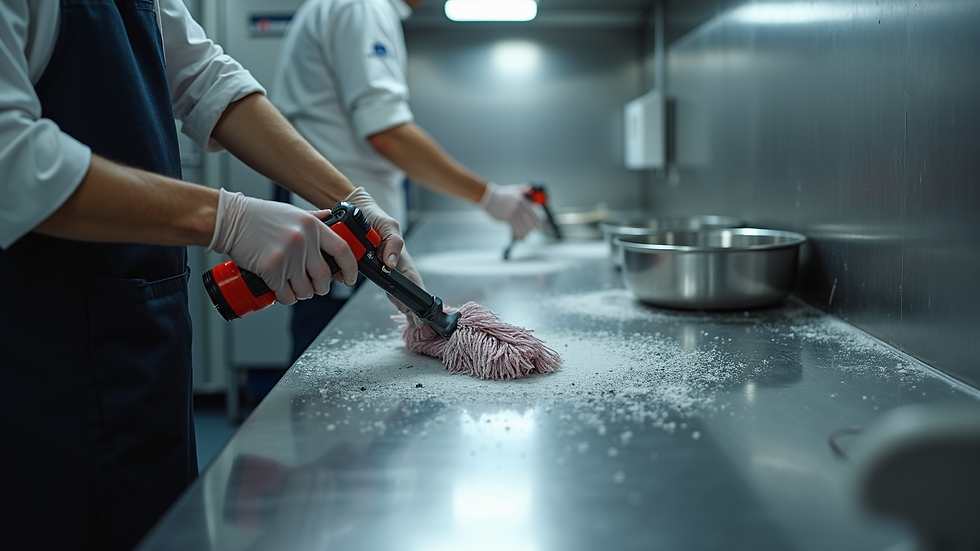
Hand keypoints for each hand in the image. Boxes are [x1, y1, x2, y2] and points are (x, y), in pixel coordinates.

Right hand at [207, 189, 357, 304]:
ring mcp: (287, 256)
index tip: (349, 278)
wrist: (231, 220)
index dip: (350, 268)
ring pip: (306, 289)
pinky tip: (281, 291)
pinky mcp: (271, 270)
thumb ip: (315, 218)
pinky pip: (286, 295)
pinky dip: (286, 298)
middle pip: (324, 276)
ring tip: (295, 287)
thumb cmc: (260, 216)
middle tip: (315, 285)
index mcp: (312, 225)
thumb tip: (333, 218)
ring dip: (303, 293)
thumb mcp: (293, 212)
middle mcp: (303, 240)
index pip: (343, 250)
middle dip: (321, 286)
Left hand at [343, 187, 423, 324]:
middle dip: (414, 307)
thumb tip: (391, 264)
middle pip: (407, 288)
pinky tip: (400, 306)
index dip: (417, 297)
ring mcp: (383, 266)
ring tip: (412, 319)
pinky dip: (392, 295)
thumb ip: (392, 242)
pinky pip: (381, 283)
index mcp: (399, 256)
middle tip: (420, 324)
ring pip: (395, 289)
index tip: (420, 314)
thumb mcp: (387, 225)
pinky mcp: (370, 267)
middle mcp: (393, 264)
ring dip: (404, 304)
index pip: (412, 280)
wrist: (353, 209)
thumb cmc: (373, 216)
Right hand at [479, 182, 542, 239]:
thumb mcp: (514, 190)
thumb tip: (530, 188)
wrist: (489, 198)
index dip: (537, 221)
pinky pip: (515, 228)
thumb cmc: (501, 195)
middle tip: (530, 233)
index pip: (532, 213)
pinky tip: (518, 238)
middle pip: (528, 221)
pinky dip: (517, 234)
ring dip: (524, 233)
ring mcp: (513, 212)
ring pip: (522, 226)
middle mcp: (519, 206)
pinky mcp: (507, 217)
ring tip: (524, 237)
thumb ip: (523, 189)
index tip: (540, 227)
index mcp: (522, 201)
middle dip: (530, 229)